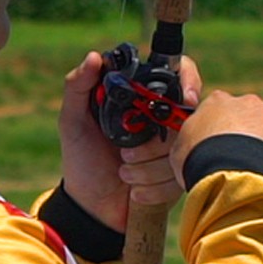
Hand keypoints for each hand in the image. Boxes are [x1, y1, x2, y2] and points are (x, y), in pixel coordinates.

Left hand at [59, 52, 200, 230]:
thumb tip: (95, 56)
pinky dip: (157, 185)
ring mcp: (177, 146)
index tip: (186, 97)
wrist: (93, 207)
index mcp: (143, 98)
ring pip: (186, 145)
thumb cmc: (82, 159)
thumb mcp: (73, 121)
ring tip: (125, 171)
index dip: (189, 80)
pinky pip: (184, 173)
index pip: (179, 73)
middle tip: (127, 152)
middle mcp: (165, 117)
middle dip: (159, 137)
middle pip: (189, 111)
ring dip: (151, 164)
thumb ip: (78, 86)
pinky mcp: (182, 173)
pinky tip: (137, 190)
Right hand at [170, 91, 262, 187]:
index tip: (218, 146)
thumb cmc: (201, 161)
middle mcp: (246, 101)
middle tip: (239, 158)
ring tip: (256, 167)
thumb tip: (191, 142)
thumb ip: (189, 139)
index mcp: (217, 101)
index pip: (218, 109)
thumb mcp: (179, 149)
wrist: (233, 174)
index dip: (218, 130)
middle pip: (247, 116)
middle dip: (244, 134)